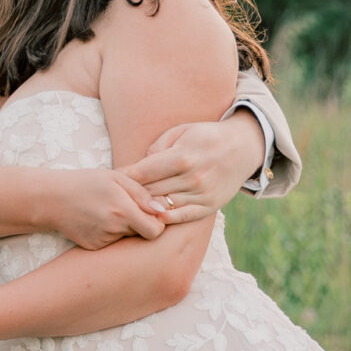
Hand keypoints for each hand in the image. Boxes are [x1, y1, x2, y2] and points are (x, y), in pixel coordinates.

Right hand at [46, 167, 168, 249]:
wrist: (51, 198)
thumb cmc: (86, 183)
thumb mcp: (116, 178)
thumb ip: (142, 194)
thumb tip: (163, 210)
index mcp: (123, 210)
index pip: (156, 230)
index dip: (157, 222)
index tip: (150, 212)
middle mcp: (114, 229)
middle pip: (143, 234)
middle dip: (141, 223)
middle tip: (127, 208)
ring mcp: (103, 241)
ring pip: (127, 238)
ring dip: (124, 227)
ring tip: (108, 211)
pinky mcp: (94, 246)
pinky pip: (112, 242)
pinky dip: (110, 233)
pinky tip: (97, 220)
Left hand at [122, 111, 265, 218]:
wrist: (242, 148)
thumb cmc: (205, 137)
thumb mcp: (181, 131)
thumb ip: (158, 146)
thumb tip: (141, 165)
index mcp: (182, 157)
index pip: (144, 172)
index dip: (124, 178)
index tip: (108, 180)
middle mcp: (192, 178)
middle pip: (151, 191)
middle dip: (131, 194)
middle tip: (113, 197)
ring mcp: (202, 194)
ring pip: (164, 206)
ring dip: (145, 209)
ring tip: (127, 208)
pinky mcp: (210, 206)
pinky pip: (183, 217)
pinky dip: (166, 219)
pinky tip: (153, 217)